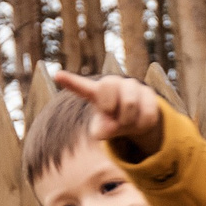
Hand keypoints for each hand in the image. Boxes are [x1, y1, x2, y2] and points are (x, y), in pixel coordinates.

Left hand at [49, 70, 164, 156]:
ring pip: (130, 104)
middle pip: (109, 89)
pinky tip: (139, 120)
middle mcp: (113, 83)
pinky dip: (142, 124)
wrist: (137, 117)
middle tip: (113, 114)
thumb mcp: (103, 129)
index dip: (71, 82)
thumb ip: (101, 130)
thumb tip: (108, 129)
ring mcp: (132, 86)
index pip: (82, 87)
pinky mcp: (149, 93)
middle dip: (111, 107)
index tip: (57, 75)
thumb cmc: (113, 121)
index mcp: (97, 92)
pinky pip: (146, 113)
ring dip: (128, 120)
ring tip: (126, 121)